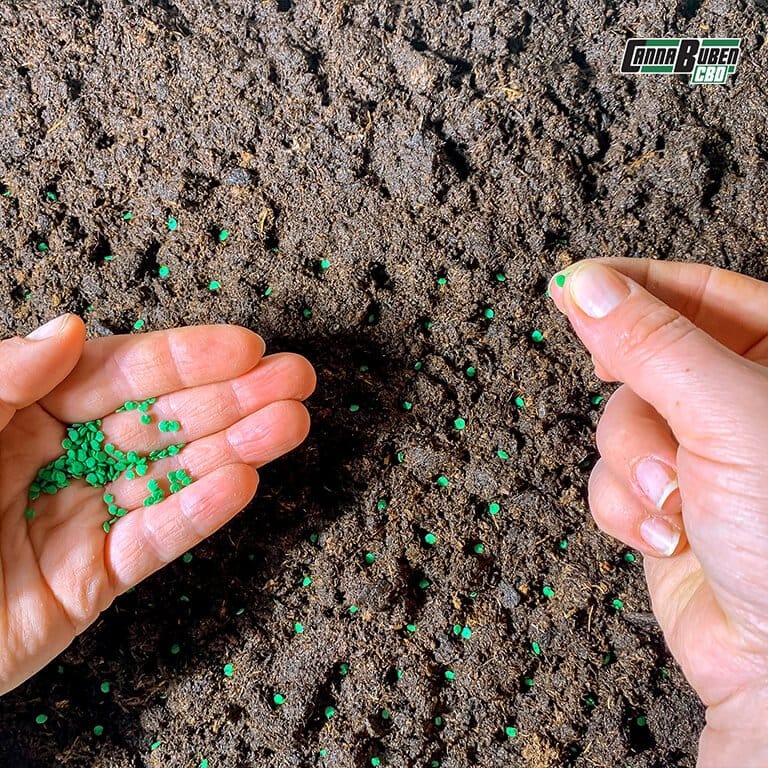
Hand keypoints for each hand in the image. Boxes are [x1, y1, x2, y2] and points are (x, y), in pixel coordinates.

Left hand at [0, 315, 314, 694]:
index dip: (186, 358)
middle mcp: (64, 459)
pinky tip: (241, 482)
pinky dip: (198, 513)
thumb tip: (70, 329)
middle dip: (233, 397)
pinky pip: (154, 540)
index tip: (244, 347)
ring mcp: (84, 517)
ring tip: (290, 424)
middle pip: (162, 421)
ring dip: (236, 448)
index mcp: (26, 412)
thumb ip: (4, 378)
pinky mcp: (94, 579)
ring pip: (172, 475)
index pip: (119, 374)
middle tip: (296, 380)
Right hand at [549, 259, 767, 766]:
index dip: (633, 286)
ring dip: (631, 469)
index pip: (696, 291)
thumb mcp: (726, 416)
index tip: (574, 283)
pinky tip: (665, 536)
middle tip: (663, 441)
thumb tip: (584, 284)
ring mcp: (698, 456)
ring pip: (616, 425)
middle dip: (638, 411)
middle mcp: (738, 405)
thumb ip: (649, 343)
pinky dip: (623, 509)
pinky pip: (606, 480)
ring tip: (675, 506)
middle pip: (642, 364)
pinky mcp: (663, 504)